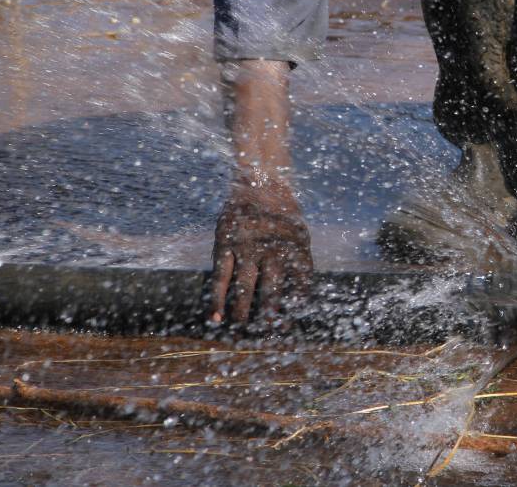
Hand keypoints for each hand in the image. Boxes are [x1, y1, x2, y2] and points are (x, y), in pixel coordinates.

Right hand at [210, 180, 312, 324]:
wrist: (260, 184)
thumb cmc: (283, 218)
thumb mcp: (300, 237)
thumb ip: (298, 265)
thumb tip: (298, 302)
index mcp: (296, 249)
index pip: (301, 285)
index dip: (296, 307)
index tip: (290, 325)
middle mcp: (273, 249)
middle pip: (273, 290)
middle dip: (270, 314)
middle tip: (267, 332)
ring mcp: (248, 247)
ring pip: (245, 286)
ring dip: (242, 310)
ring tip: (241, 327)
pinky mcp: (226, 244)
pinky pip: (221, 277)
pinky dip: (218, 299)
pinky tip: (216, 317)